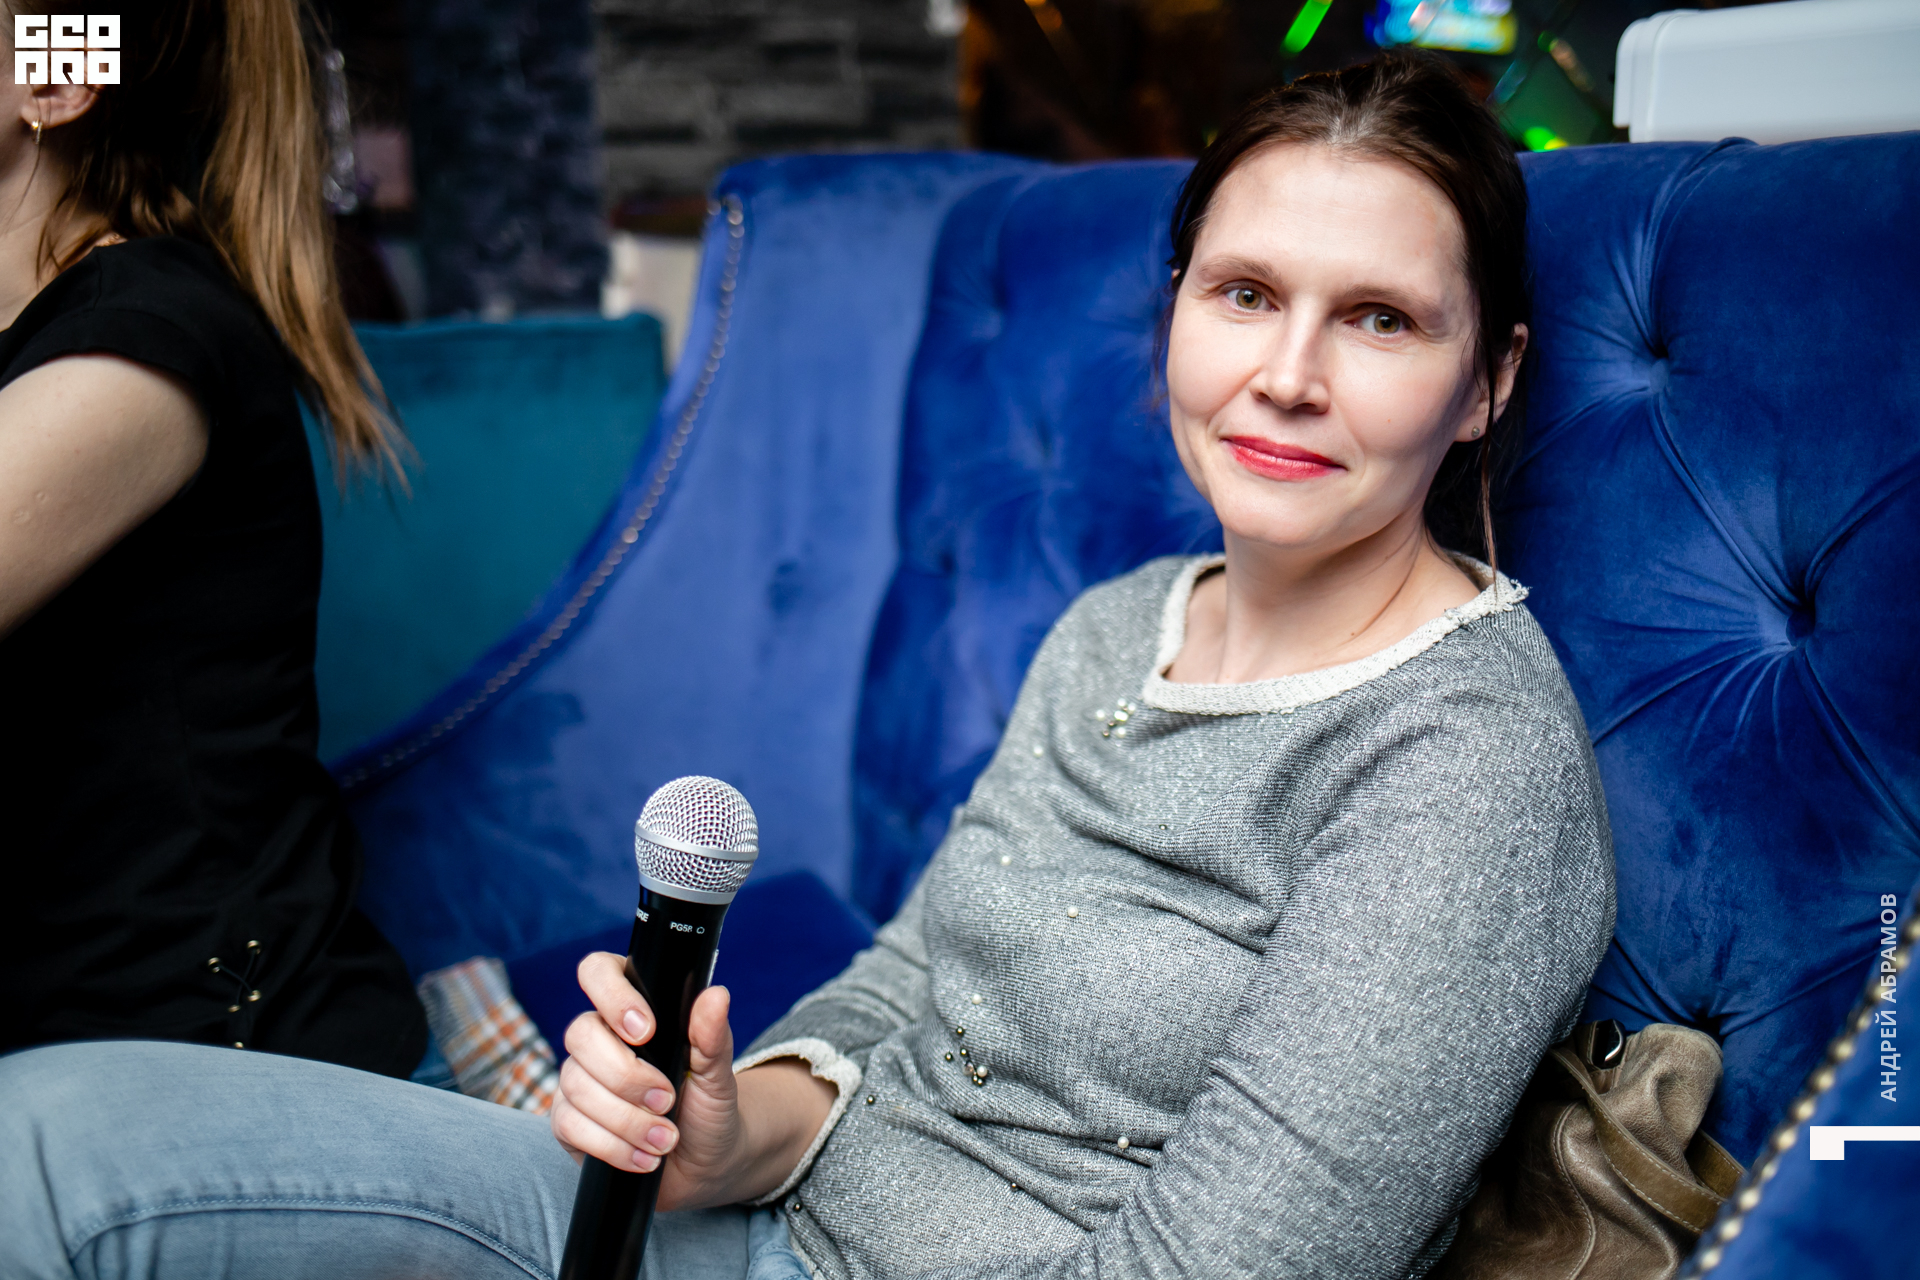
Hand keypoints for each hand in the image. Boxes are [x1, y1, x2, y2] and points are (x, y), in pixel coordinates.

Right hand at [549, 951, 744, 1208]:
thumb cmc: (709, 1106)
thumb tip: (716, 996)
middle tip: (667, 1100)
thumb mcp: (718, 1074)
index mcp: (633, 1009)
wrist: (705, 1163)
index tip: (647, 1030)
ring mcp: (579, 1080)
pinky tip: (644, 1158)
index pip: (599, 972)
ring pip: (576, 1086)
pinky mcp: (569, 1122)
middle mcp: (599, 1039)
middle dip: (627, 1075)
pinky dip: (612, 1146)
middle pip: (581, 1035)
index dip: (614, 996)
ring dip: (626, 1119)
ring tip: (665, 1138)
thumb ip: (712, 1036)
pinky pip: (570, 1126)